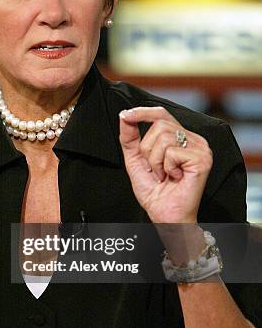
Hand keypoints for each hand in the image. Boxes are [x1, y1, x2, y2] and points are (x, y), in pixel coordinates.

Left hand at [119, 107, 212, 222]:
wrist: (165, 215)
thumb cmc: (155, 192)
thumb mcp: (136, 160)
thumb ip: (130, 138)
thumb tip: (124, 116)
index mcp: (181, 137)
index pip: (161, 114)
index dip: (142, 112)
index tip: (125, 115)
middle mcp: (193, 139)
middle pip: (160, 123)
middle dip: (147, 148)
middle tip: (155, 168)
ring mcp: (200, 148)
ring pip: (164, 137)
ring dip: (156, 161)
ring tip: (164, 175)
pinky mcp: (202, 159)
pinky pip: (171, 152)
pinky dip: (166, 167)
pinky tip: (173, 177)